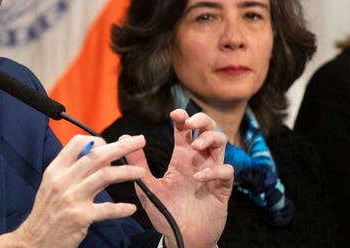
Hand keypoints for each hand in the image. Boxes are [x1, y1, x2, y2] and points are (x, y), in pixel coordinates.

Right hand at [0, 135, 146, 247]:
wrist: (34, 240)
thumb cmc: (47, 212)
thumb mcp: (52, 185)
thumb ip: (72, 170)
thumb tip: (95, 155)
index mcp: (56, 170)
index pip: (77, 144)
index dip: (97, 140)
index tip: (111, 144)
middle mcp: (63, 180)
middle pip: (96, 155)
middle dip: (121, 147)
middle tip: (139, 142)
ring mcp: (72, 198)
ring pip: (104, 176)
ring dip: (126, 172)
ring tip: (141, 172)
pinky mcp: (81, 217)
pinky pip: (106, 209)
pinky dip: (120, 208)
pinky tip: (130, 208)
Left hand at [126, 109, 232, 247]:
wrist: (181, 238)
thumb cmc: (166, 212)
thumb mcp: (147, 186)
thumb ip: (137, 163)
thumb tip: (124, 137)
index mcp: (181, 158)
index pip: (185, 130)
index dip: (182, 117)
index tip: (174, 113)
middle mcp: (198, 161)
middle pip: (208, 129)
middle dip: (202, 120)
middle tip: (189, 123)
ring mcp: (211, 173)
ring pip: (221, 144)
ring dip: (210, 140)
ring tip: (195, 147)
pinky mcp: (222, 189)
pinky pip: (226, 172)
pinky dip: (215, 171)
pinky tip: (199, 178)